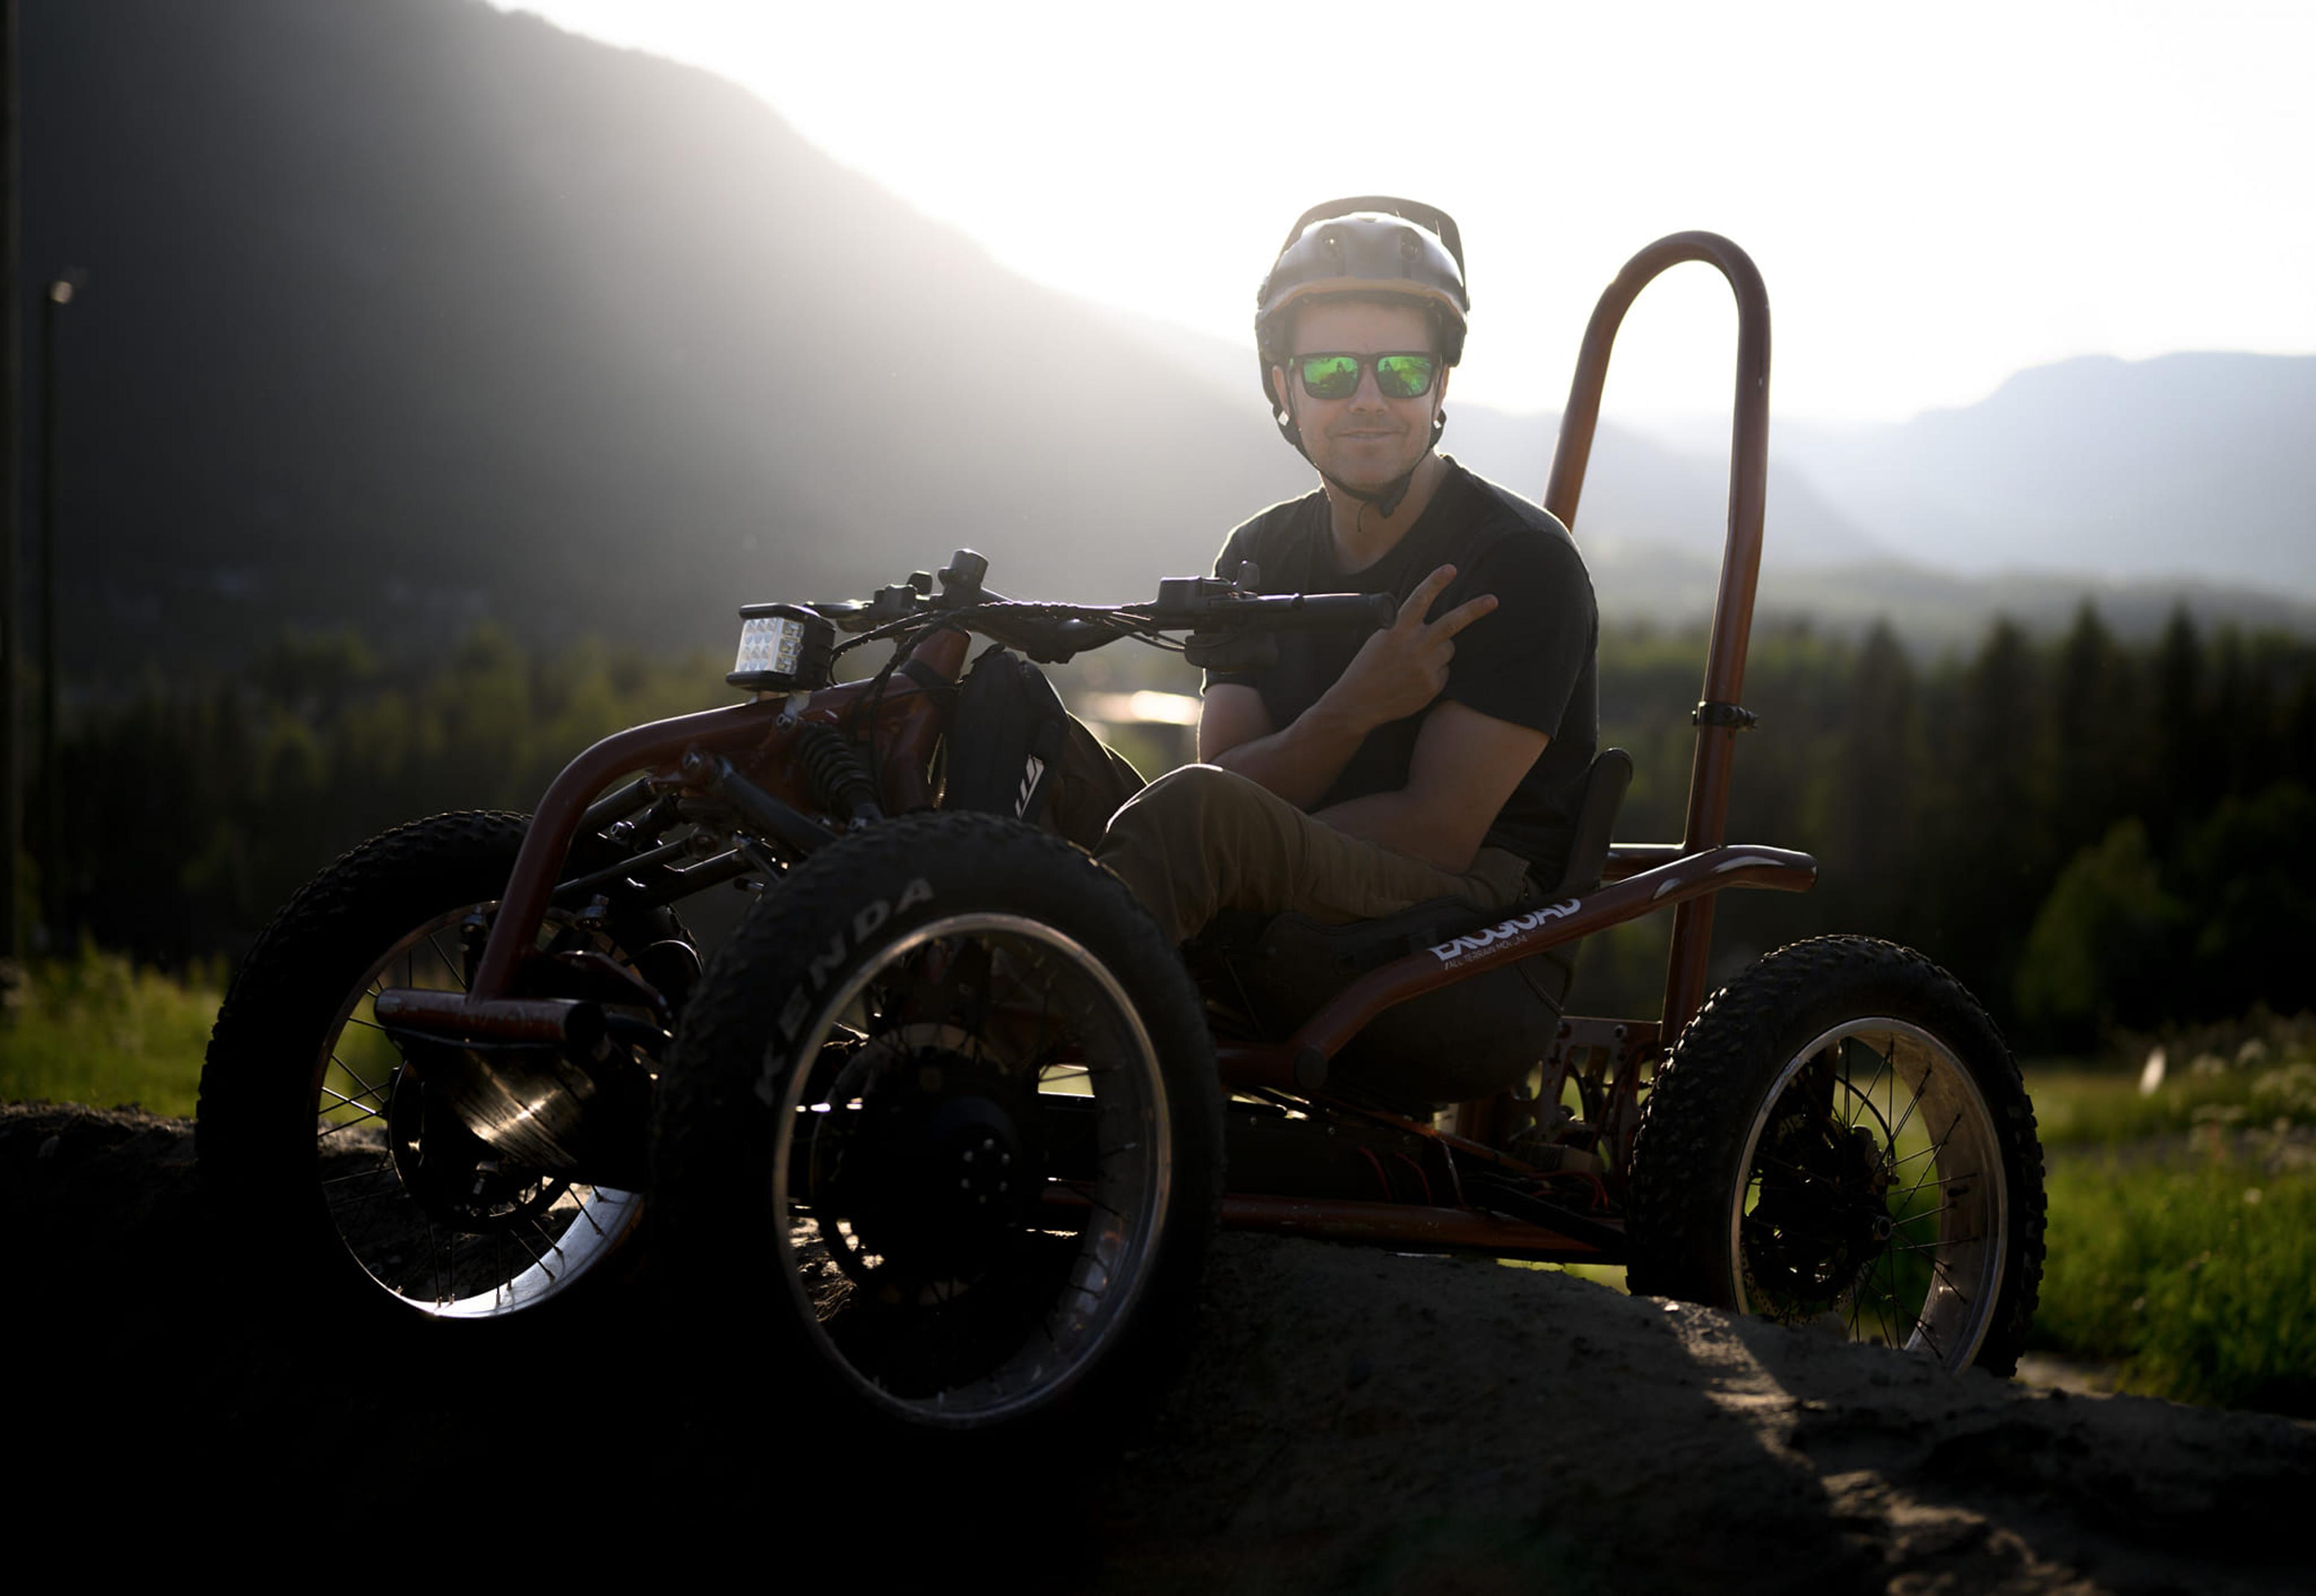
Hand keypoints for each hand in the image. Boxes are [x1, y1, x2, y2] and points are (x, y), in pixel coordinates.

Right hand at [1325, 564, 1496, 732]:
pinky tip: (1415, 680)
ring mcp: (1425, 666)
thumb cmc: (1369, 667)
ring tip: (1416, 662)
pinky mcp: (1433, 684)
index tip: (1451, 569)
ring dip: (1440, 650)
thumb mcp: (1380, 639)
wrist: (1359, 702)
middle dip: (1474, 610)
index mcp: (1397, 630)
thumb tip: (1433, 622)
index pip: (1420, 599)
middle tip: (1493, 600)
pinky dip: (1435, 672)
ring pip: (1449, 648)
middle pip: (1451, 623)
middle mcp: (1413, 645)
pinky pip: (1444, 670)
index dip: (1436, 582)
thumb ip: (1406, 628)